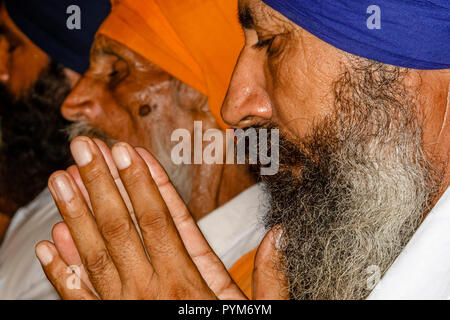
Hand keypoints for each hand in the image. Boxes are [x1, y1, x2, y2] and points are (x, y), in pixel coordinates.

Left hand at [36, 137, 287, 299]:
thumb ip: (271, 277)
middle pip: (122, 227)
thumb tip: (280, 234)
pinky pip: (80, 296)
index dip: (141, 184)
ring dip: (76, 214)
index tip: (126, 152)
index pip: (160, 221)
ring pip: (95, 254)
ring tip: (61, 179)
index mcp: (187, 284)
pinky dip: (60, 270)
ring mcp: (125, 307)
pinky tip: (49, 242)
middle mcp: (151, 290)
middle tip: (84, 146)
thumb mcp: (259, 313)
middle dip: (101, 183)